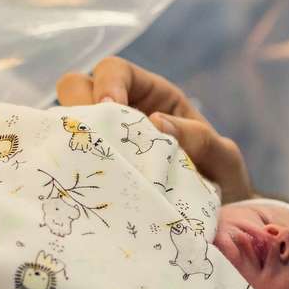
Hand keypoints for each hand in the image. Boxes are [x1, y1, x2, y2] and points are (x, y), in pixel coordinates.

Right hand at [57, 58, 254, 201]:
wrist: (219, 218)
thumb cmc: (223, 180)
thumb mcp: (224, 157)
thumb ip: (200, 139)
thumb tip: (156, 123)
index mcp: (154, 96)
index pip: (115, 70)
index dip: (107, 84)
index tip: (112, 109)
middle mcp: (123, 112)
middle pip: (75, 86)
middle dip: (78, 105)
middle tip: (95, 138)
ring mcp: (105, 140)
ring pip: (64, 120)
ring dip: (71, 136)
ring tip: (88, 163)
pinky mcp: (95, 169)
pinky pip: (70, 156)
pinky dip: (70, 163)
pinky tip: (82, 181)